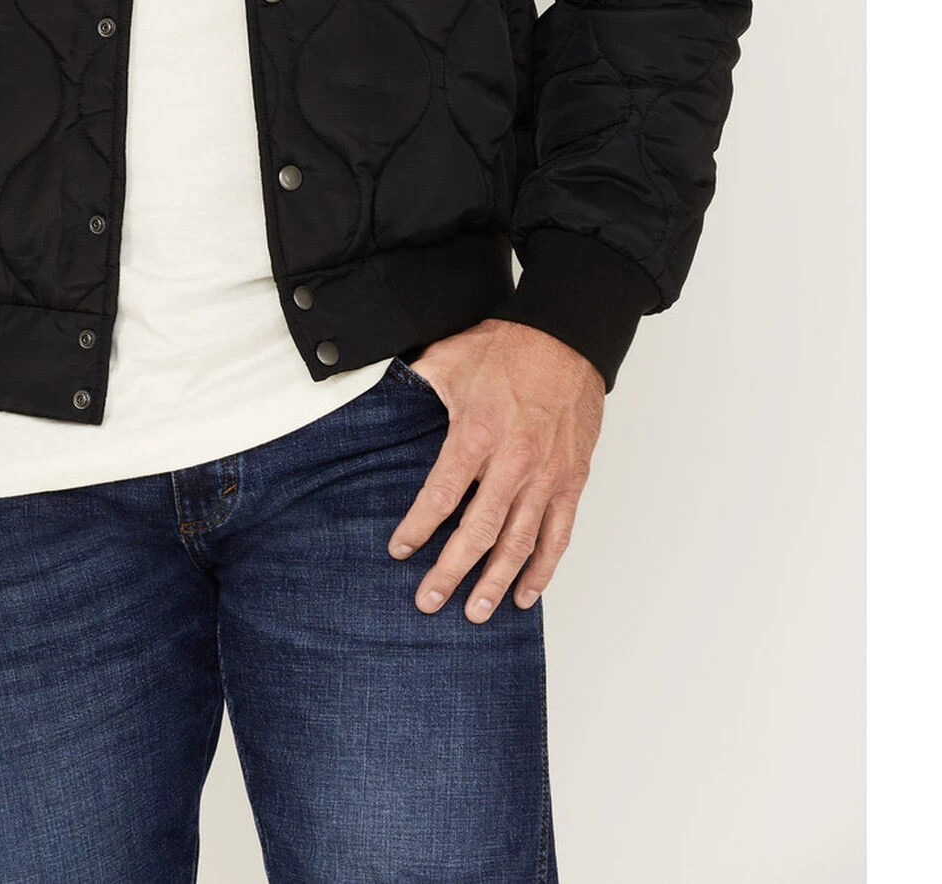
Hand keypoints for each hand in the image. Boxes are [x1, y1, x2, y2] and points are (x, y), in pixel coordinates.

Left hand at [387, 318, 602, 621]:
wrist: (567, 337)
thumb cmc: (506, 347)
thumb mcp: (449, 359)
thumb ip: (415, 385)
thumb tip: (377, 395)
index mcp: (477, 433)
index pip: (442, 495)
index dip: (418, 528)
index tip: (399, 551)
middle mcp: (514, 462)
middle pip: (479, 531)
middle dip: (452, 571)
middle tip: (429, 602)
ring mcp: (547, 475)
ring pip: (520, 542)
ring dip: (496, 581)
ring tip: (475, 612)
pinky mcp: (572, 480)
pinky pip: (558, 534)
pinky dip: (544, 568)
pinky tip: (526, 593)